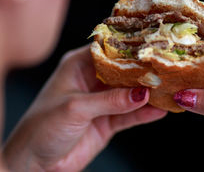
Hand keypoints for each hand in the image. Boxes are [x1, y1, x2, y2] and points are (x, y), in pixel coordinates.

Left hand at [3, 45, 166, 171]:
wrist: (34, 163)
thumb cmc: (41, 127)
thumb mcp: (75, 109)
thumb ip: (109, 100)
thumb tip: (140, 93)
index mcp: (77, 66)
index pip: (108, 49)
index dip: (129, 47)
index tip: (152, 44)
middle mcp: (91, 80)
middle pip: (123, 71)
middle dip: (143, 71)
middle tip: (166, 68)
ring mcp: (101, 101)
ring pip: (129, 93)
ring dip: (147, 93)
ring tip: (169, 89)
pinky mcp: (107, 122)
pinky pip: (129, 115)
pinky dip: (144, 113)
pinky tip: (159, 110)